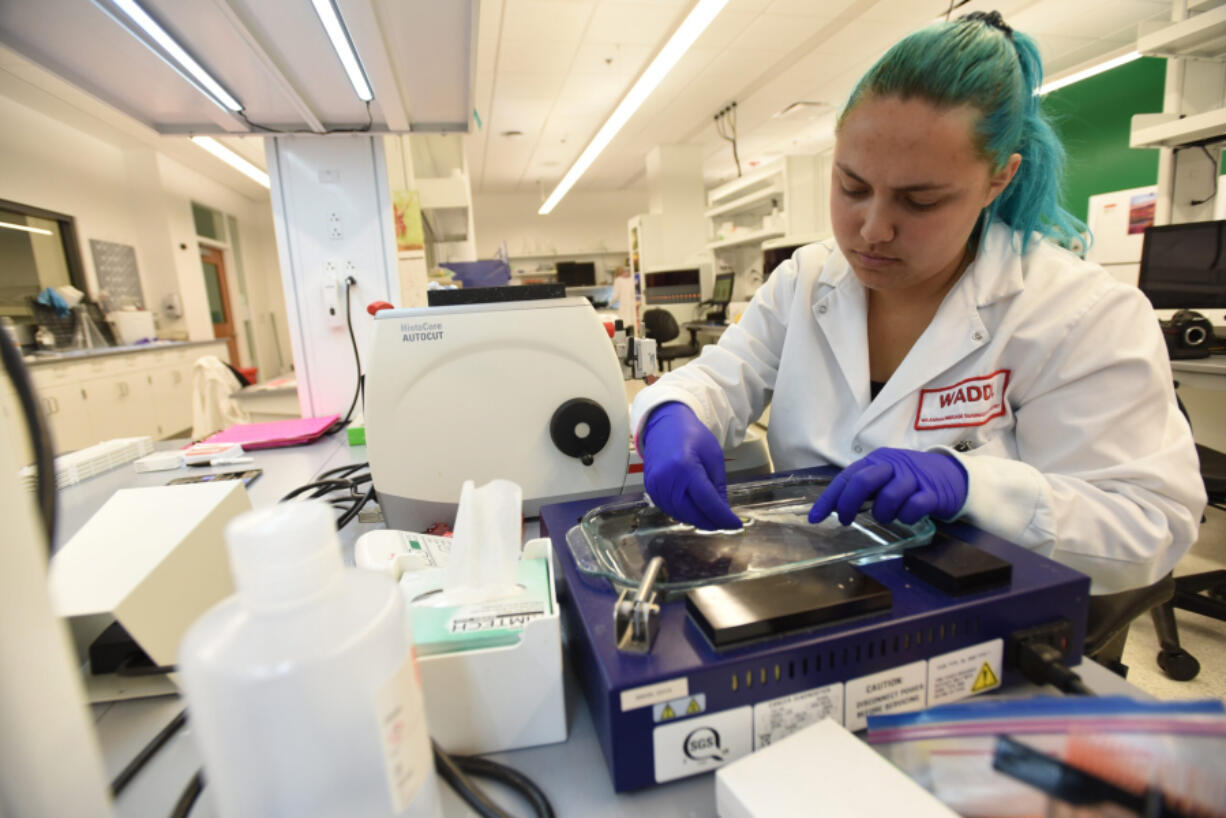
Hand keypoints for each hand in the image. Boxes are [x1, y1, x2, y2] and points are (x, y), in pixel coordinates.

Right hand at [640, 403, 741, 530]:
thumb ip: (718, 486)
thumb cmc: (692, 436)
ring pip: (680, 514)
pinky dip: (684, 513)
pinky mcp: (650, 488)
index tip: (736, 524)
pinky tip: (695, 511)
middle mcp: (667, 479)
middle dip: (711, 522)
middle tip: (725, 523)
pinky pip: (669, 509)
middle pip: (692, 513)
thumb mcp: (713, 457)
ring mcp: (655, 485)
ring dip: (697, 520)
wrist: (664, 424)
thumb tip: (723, 511)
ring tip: (712, 518)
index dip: (722, 517)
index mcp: (686, 468)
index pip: (707, 502)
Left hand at [808, 447, 967, 526]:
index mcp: (877, 460)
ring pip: (888, 497)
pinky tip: (908, 516)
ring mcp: (914, 477)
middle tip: (846, 520)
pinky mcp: (932, 492)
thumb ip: (863, 487)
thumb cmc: (911, 478)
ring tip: (887, 516)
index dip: (828, 499)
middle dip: (849, 504)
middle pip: (863, 481)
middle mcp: (893, 465)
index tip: (815, 518)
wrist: (952, 474)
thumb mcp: (885, 477)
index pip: (846, 478)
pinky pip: (914, 507)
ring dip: (883, 513)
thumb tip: (835, 506)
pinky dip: (907, 516)